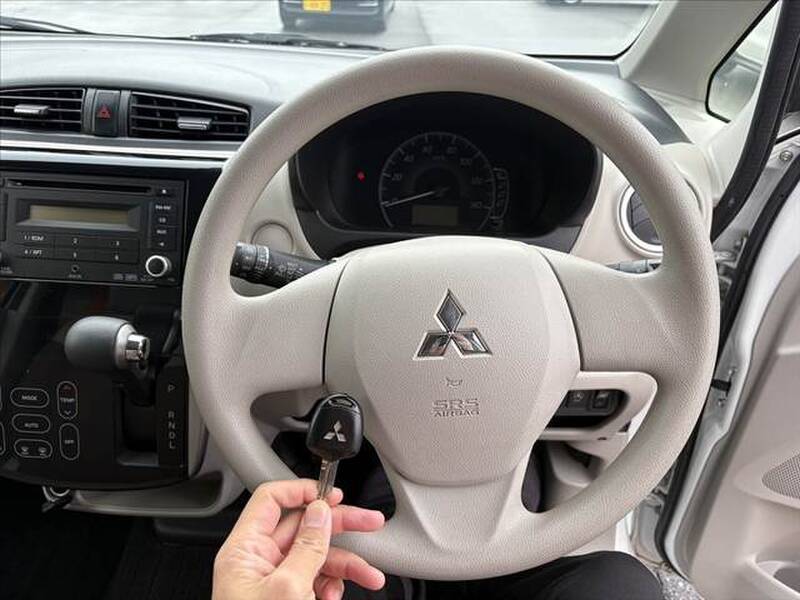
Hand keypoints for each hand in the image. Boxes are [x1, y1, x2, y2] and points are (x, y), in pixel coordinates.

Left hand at [212, 479, 385, 599]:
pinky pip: (315, 580)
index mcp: (244, 550)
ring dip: (346, 564)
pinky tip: (337, 595)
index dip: (303, 492)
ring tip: (369, 575)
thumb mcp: (288, 588)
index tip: (333, 496)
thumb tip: (320, 512)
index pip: (271, 501)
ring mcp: (273, 582)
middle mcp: (257, 562)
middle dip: (339, 526)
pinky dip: (332, 585)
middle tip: (370, 522)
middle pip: (303, 527)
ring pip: (316, 556)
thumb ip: (307, 546)